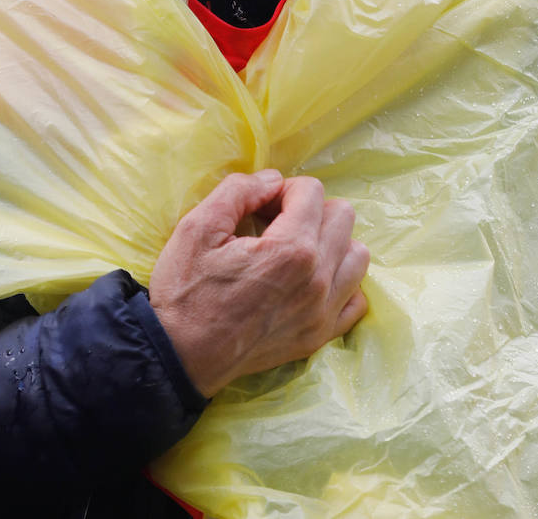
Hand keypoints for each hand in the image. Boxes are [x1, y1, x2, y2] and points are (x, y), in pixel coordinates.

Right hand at [149, 171, 369, 397]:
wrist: (180, 357)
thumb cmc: (186, 291)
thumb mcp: (198, 227)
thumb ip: (239, 190)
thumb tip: (273, 180)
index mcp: (292, 250)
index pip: (312, 192)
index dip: (282, 189)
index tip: (259, 207)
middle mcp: (318, 280)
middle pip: (343, 217)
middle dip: (310, 210)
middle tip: (275, 224)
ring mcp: (323, 312)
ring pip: (357, 255)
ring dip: (331, 243)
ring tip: (295, 251)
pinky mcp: (320, 336)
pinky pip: (355, 300)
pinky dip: (340, 283)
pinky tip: (310, 281)